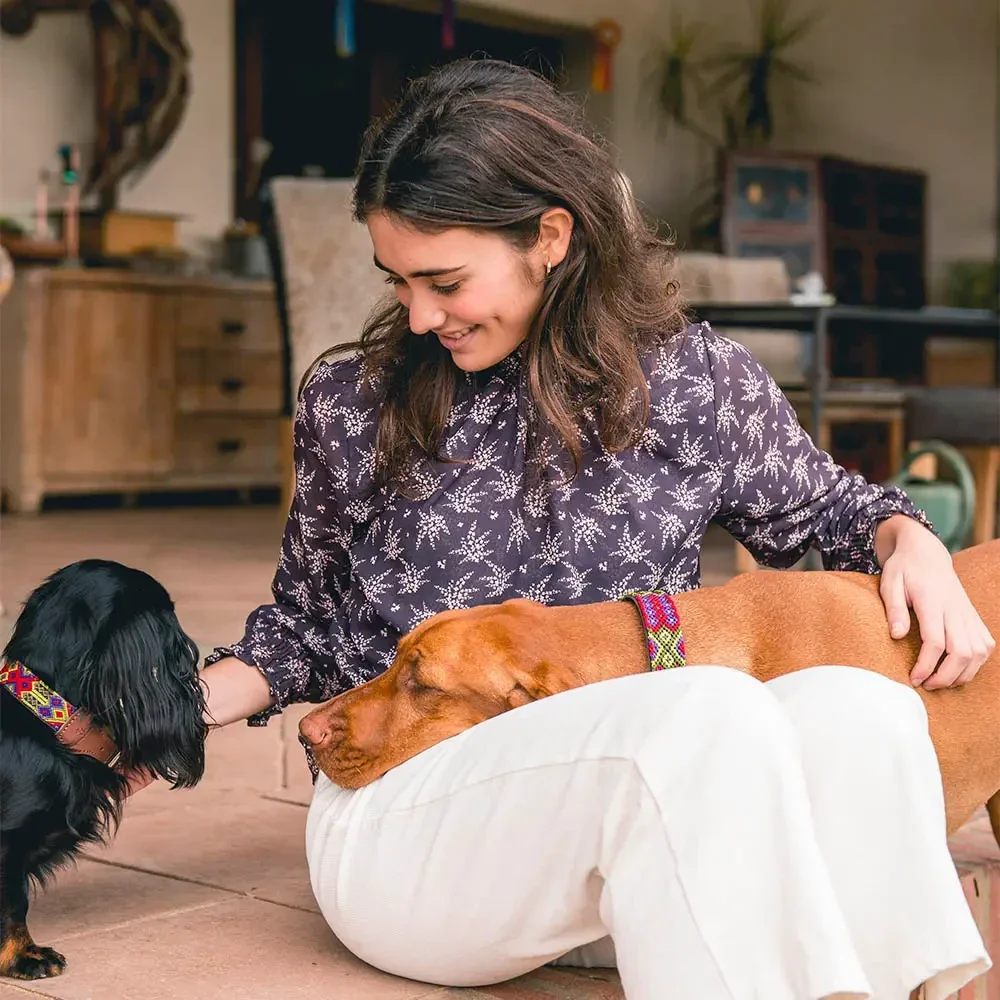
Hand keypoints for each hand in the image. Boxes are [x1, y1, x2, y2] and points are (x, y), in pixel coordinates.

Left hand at [876, 516, 994, 688]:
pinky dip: (975, 663)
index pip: (936, 641)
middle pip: (961, 652)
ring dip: (961, 674)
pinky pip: (984, 646)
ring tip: (939, 681)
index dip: (926, 665)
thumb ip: (894, 609)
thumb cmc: (903, 569)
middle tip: (925, 685)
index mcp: (932, 601)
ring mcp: (968, 614)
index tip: (913, 679)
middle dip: (945, 676)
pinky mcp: (974, 617)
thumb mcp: (889, 583)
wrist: (926, 554)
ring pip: (977, 652)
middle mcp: (955, 609)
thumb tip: (896, 636)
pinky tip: (957, 670)